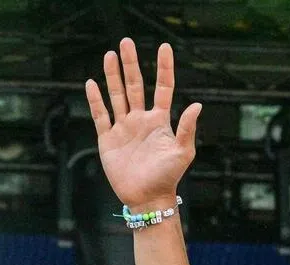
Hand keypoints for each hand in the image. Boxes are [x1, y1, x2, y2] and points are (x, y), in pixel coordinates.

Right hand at [84, 39, 201, 209]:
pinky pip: (101, 115)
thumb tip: (198, 105)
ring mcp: (124, 128)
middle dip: (131, 64)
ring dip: (112, 76)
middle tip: (126, 42)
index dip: (164, 68)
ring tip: (110, 55)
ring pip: (117, 95)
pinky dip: (95, 100)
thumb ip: (187, 128)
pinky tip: (91, 83)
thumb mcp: (182, 153)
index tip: (164, 47)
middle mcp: (141, 121)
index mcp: (160, 122)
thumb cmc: (168, 178)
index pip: (163, 88)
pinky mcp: (108, 139)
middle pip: (135, 86)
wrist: (148, 198)